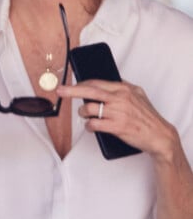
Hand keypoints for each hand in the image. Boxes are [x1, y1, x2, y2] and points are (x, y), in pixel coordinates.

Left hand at [58, 78, 177, 160]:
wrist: (158, 135)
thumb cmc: (148, 116)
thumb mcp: (138, 95)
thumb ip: (123, 87)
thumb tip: (105, 84)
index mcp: (123, 89)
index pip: (96, 83)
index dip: (80, 84)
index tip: (70, 85)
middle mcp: (119, 98)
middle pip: (89, 91)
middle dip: (71, 91)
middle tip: (60, 91)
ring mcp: (117, 112)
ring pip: (89, 109)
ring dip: (83, 113)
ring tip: (86, 116)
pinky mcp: (116, 126)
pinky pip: (93, 124)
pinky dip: (89, 126)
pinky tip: (91, 127)